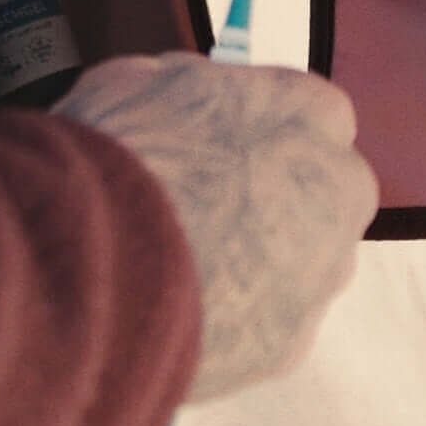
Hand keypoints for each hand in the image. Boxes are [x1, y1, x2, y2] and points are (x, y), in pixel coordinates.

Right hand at [53, 54, 379, 402]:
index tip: (223, 148)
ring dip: (258, 266)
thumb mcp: (141, 80)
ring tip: (179, 270)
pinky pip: (267, 328)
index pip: (312, 115)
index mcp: (312, 113)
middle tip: (205, 211)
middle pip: (320, 193)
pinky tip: (176, 314)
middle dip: (275, 201)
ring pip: (301, 267)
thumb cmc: (114, 160)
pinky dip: (233, 323)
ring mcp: (321, 274)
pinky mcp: (290, 344)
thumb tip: (185, 96)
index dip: (260, 132)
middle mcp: (338, 191)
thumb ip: (190, 89)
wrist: (86, 268)